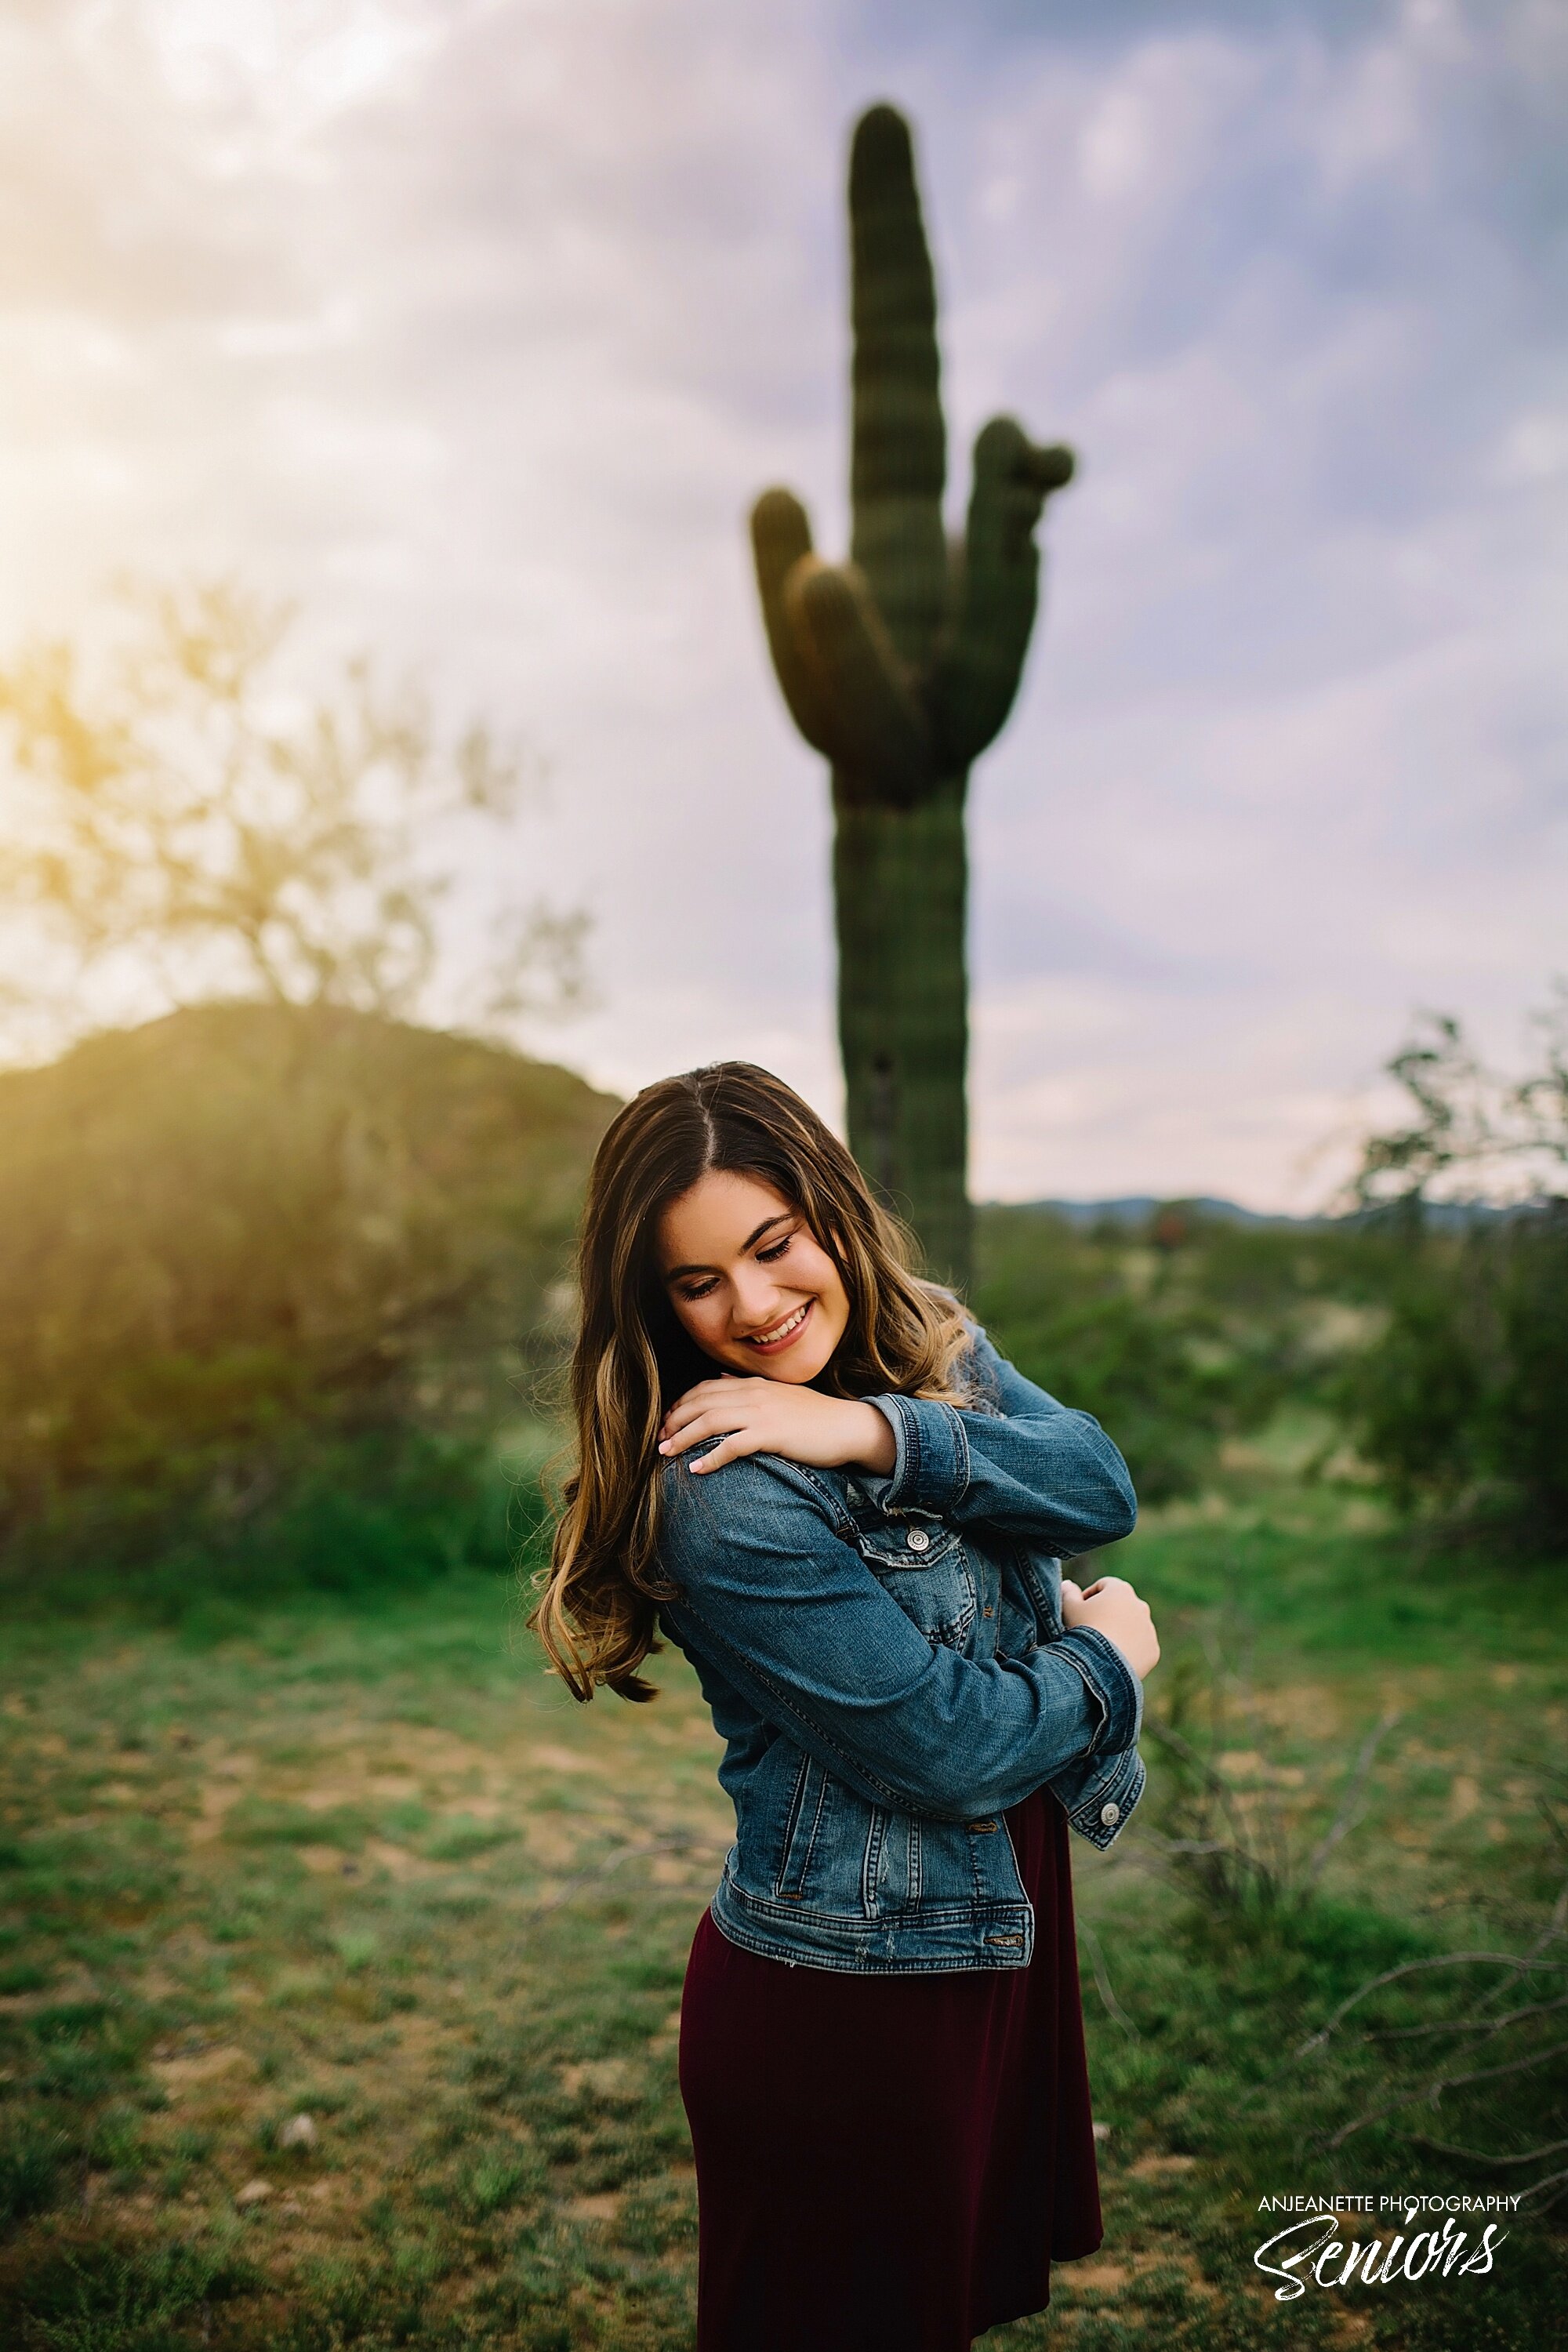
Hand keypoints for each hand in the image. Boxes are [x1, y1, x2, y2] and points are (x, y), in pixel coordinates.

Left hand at [657, 1378, 896, 1476]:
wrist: (849, 1426)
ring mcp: (763, 1412)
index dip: (681, 1404)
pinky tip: (697, 1469)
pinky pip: (732, 1445)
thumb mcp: (780, 1396)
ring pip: (710, 1420)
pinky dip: (711, 1457)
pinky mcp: (772, 1434)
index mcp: (754, 1385)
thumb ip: (750, 1389)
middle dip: (675, 1421)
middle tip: (659, 1441)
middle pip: (701, 1403)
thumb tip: (723, 1380)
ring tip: (666, 1454)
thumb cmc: (815, 1417)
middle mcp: (754, 1393)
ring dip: (684, 1438)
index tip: (667, 1422)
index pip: (706, 1388)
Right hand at [1060, 1575, 1159, 1680]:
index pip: (1104, 1585)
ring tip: (1102, 1648)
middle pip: (1121, 1606)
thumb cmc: (1084, 1630)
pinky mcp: (1153, 1650)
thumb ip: (1068, 1593)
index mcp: (1121, 1590)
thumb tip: (1067, 1585)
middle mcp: (1140, 1606)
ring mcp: (1149, 1629)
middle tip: (1091, 1630)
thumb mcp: (1069, 1608)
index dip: (1089, 1596)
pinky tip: (1114, 1660)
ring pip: (1133, 1627)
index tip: (1080, 1610)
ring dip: (1121, 1632)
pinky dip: (1130, 1651)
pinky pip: (1141, 1648)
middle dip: (1108, 1614)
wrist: (1101, 1664)